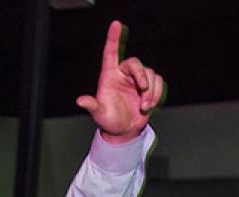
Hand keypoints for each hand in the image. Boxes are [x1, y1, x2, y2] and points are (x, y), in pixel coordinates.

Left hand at [76, 20, 166, 142]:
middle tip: (142, 91)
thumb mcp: (99, 114)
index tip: (115, 24)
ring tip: (144, 107)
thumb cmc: (109, 121)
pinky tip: (149, 106)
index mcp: (109, 76)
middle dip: (142, 76)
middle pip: (136, 63)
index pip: (111, 53)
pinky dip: (157, 94)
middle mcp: (123, 75)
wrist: (124, 130)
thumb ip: (92, 105)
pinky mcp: (149, 86)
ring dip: (150, 92)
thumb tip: (80, 101)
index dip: (113, 38)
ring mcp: (137, 80)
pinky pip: (158, 82)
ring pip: (150, 74)